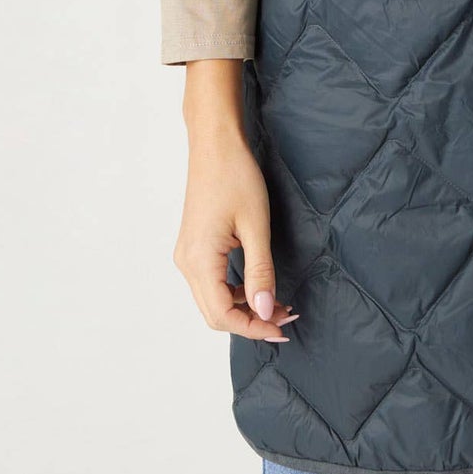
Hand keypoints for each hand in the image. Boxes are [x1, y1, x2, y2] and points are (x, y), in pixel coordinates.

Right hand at [172, 108, 299, 342]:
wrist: (215, 145)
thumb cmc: (236, 177)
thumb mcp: (256, 226)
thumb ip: (260, 272)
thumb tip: (266, 311)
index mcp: (198, 260)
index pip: (222, 315)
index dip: (254, 328)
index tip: (283, 328)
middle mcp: (186, 263)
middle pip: (214, 314)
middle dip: (251, 321)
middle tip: (286, 318)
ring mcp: (187, 255)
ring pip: (212, 300)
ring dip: (244, 308)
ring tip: (279, 303)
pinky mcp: (193, 247)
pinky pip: (211, 283)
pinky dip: (235, 292)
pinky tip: (258, 287)